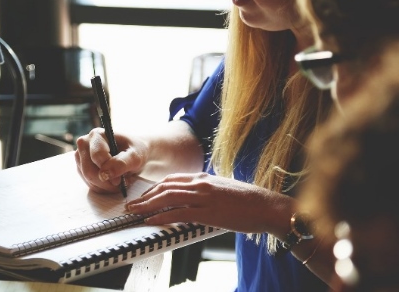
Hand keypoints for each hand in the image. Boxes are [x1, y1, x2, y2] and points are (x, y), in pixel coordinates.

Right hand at [75, 128, 148, 193]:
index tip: (120, 179)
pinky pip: (89, 184)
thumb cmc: (135, 151)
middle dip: (106, 182)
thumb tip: (105, 174)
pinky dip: (103, 187)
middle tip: (121, 183)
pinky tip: (112, 182)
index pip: (97, 156)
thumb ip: (122, 163)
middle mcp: (85, 143)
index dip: (109, 170)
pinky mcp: (81, 168)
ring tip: (120, 181)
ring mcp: (81, 156)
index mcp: (97, 135)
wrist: (133, 153)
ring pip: (88, 179)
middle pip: (89, 170)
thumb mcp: (135, 156)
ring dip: (106, 186)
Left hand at [125, 172, 293, 234]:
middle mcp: (201, 183)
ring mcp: (204, 197)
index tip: (144, 196)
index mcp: (204, 177)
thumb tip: (193, 199)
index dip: (154, 188)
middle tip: (131, 205)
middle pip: (165, 187)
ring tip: (135, 212)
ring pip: (168, 198)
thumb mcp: (223, 189)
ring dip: (147, 205)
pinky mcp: (208, 212)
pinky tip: (151, 221)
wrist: (267, 206)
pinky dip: (162, 217)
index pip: (171, 180)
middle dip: (145, 196)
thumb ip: (206, 191)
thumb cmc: (248, 201)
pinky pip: (179, 213)